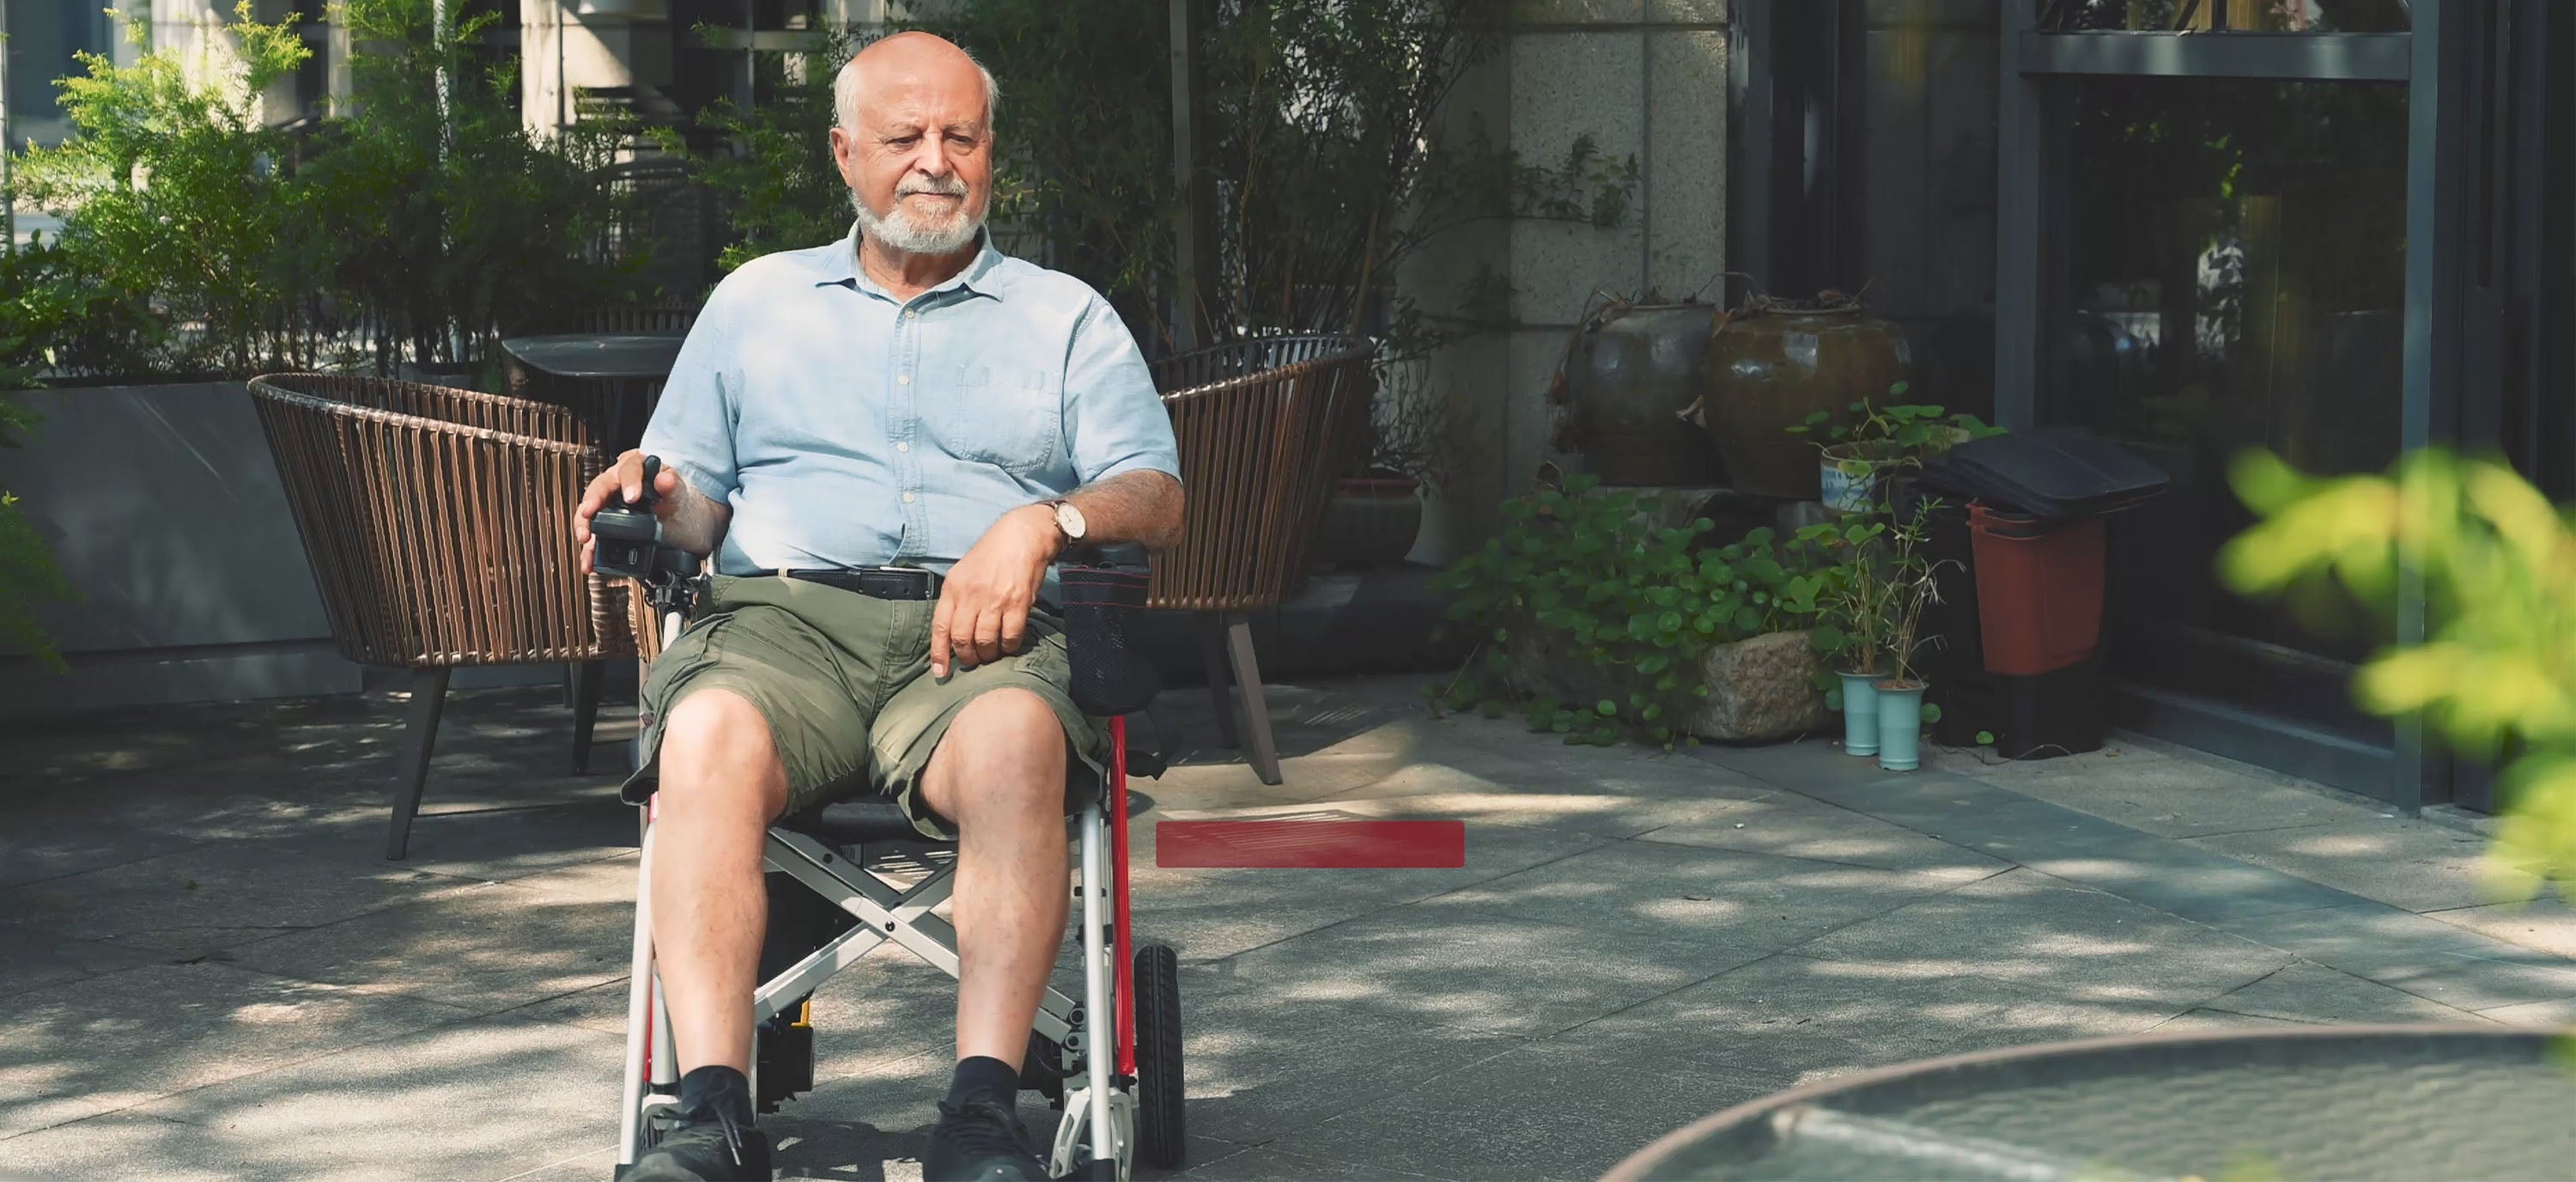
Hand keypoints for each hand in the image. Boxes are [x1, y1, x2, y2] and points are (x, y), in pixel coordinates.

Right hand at [573, 450, 689, 574]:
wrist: (678, 522)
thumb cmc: (674, 500)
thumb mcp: (678, 492)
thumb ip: (673, 486)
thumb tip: (665, 479)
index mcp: (635, 467)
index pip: (628, 469)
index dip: (628, 482)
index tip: (632, 497)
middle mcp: (616, 483)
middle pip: (598, 489)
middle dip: (592, 503)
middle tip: (589, 514)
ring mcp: (608, 504)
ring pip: (590, 512)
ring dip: (585, 527)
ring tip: (586, 540)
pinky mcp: (606, 525)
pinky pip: (594, 535)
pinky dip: (590, 549)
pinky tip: (590, 560)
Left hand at [930, 505, 1060, 677]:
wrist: (1021, 536)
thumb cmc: (991, 555)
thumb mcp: (963, 572)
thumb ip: (956, 600)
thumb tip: (951, 633)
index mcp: (953, 587)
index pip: (940, 626)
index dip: (939, 653)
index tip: (941, 672)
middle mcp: (971, 594)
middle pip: (962, 639)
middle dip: (968, 657)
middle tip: (974, 661)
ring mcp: (995, 599)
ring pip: (985, 641)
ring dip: (988, 654)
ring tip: (991, 654)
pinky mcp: (1018, 603)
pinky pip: (1010, 636)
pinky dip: (1009, 646)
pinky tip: (1009, 644)